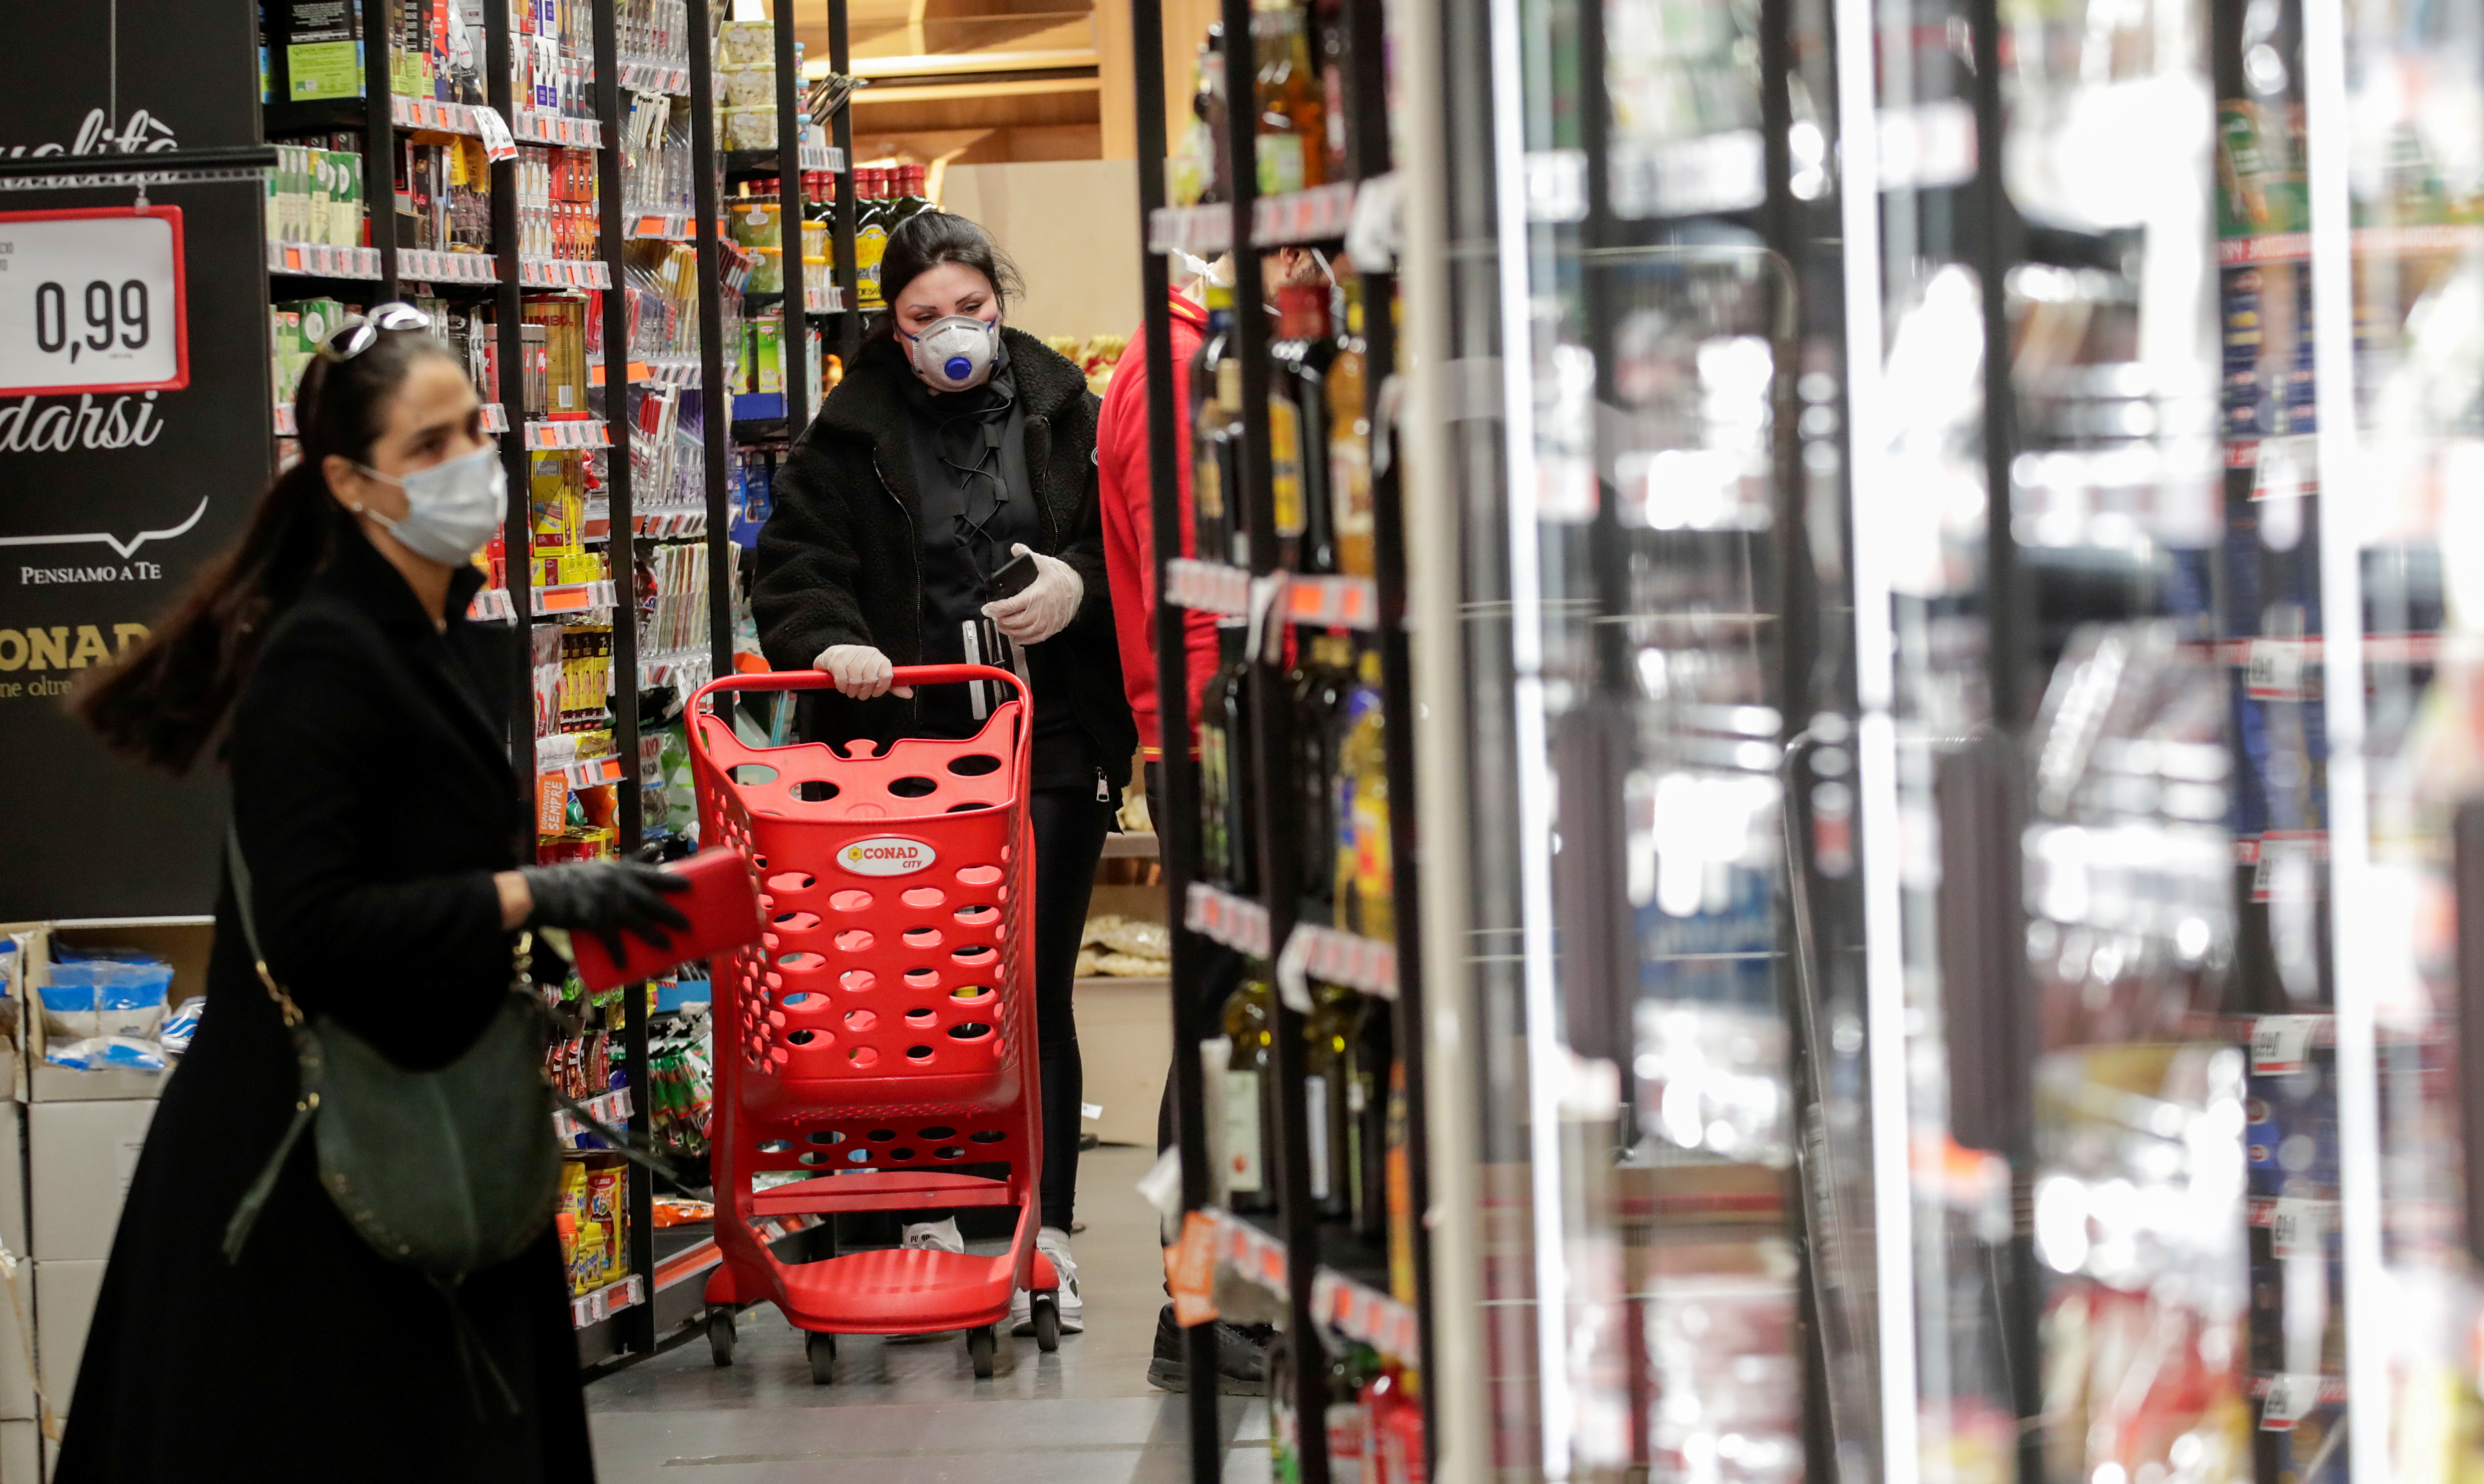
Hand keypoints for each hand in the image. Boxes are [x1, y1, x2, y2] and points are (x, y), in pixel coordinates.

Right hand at [518, 862, 692, 962]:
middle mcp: (617, 884)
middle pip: (652, 901)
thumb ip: (628, 863)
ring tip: (669, 947)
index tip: (690, 886)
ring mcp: (607, 902)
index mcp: (619, 871)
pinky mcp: (594, 919)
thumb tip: (657, 850)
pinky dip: (619, 954)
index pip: (651, 874)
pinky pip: (612, 940)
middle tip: (688, 926)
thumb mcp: (603, 867)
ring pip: (638, 922)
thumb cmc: (573, 879)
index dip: (672, 879)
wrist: (541, 890)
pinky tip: (625, 967)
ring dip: (655, 936)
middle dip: (672, 915)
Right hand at [814, 643, 912, 697]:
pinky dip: (842, 687)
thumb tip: (909, 694)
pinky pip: (842, 680)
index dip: (881, 688)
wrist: (835, 654)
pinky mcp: (837, 659)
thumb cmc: (859, 667)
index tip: (875, 693)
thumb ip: (892, 685)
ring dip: (852, 691)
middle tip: (859, 694)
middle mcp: (867, 653)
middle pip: (870, 680)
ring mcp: (851, 655)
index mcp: (879, 657)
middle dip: (864, 693)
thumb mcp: (877, 675)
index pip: (886, 676)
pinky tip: (842, 687)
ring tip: (850, 691)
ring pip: (856, 681)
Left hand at [981, 544, 1081, 644]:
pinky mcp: (1052, 629)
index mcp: (1034, 596)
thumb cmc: (1061, 576)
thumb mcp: (1044, 562)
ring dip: (1009, 631)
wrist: (1080, 587)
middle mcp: (1039, 612)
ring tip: (1003, 625)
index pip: (1009, 606)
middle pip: (1012, 622)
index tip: (986, 609)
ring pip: (1021, 633)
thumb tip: (1015, 547)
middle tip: (995, 616)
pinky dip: (1022, 639)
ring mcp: (1046, 623)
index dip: (995, 609)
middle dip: (1000, 621)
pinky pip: (1034, 639)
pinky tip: (1016, 636)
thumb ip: (1027, 554)